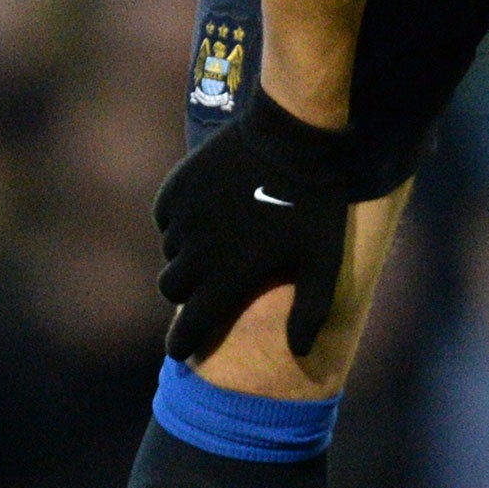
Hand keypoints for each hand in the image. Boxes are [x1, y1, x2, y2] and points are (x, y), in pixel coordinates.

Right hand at [153, 87, 356, 361]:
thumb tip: (300, 352)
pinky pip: (165, 218)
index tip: (180, 349)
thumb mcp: (323, 262)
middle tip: (209, 284)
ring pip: (169, 252)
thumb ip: (310, 312)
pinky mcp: (177, 186)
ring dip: (186, 255)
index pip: (190, 327)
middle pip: (172, 288)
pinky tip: (206, 213)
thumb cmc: (313, 205)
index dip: (182, 343)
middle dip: (187, 293)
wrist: (292, 136)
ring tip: (217, 242)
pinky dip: (179, 223)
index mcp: (229, 276)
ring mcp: (184, 215)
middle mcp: (197, 250)